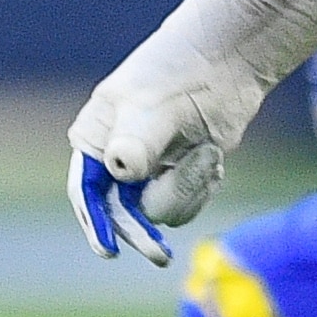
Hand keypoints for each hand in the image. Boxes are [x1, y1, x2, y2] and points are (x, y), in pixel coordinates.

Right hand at [67, 0, 316, 263]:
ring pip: (158, 208)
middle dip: (142, 229)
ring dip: (187, 188)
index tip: (108, 250)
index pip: (86, 190)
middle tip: (161, 257)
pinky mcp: (177, 170)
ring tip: (208, 152)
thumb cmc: (184, 73)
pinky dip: (201, 183)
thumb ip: (138, 141)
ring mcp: (148, 166)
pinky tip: (212, 152)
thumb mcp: (157, 107)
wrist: (230, 59)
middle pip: (122, 211)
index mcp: (96, 137)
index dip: (95, 222)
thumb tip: (120, 169)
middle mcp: (115, 155)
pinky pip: (185, 199)